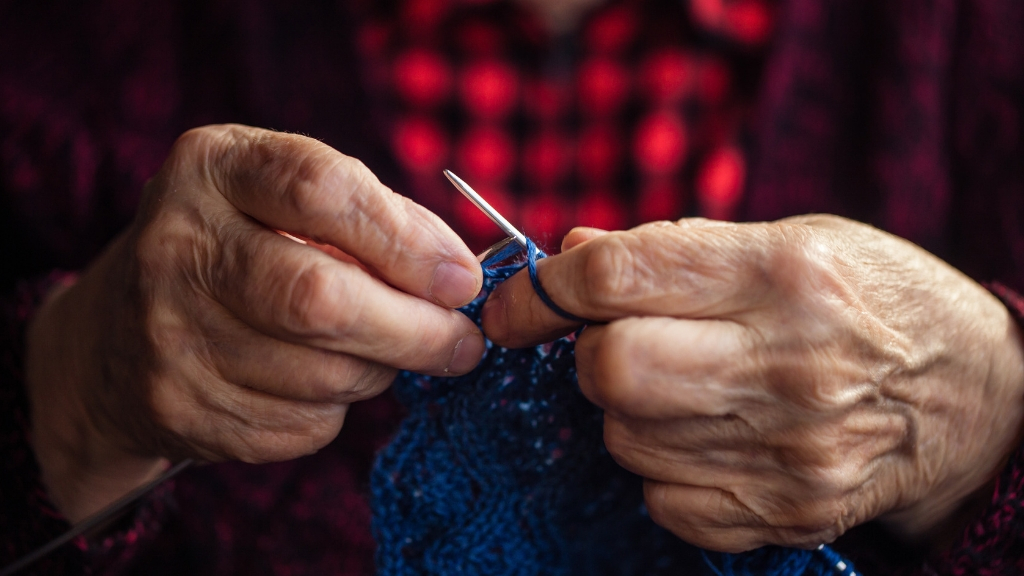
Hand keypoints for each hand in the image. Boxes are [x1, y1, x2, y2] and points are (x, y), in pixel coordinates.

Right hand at [26, 124, 484, 521]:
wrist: (120, 335)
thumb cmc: (242, 249)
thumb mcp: (289, 200)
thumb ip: (377, 218)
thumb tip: (458, 273)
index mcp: (213, 168)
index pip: (320, 191)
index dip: (405, 240)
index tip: (461, 279)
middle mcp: (177, 246)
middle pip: (320, 299)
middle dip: (415, 330)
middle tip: (463, 343)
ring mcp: (168, 334)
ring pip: (323, 374)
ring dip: (380, 369)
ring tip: (382, 350)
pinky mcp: (179, 408)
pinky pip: (304, 425)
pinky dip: (337, 408)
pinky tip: (318, 380)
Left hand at [482, 216, 1023, 551]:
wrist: (975, 395)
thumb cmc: (871, 298)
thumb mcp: (790, 238)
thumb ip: (673, 247)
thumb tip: (568, 254)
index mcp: (785, 273)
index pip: (620, 275)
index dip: (543, 289)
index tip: (517, 303)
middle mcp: (791, 364)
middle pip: (613, 369)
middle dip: (589, 353)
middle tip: (616, 341)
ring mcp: (793, 450)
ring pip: (627, 439)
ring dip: (627, 411)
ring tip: (684, 386)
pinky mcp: (791, 510)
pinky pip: (664, 500)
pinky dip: (663, 468)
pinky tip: (709, 436)